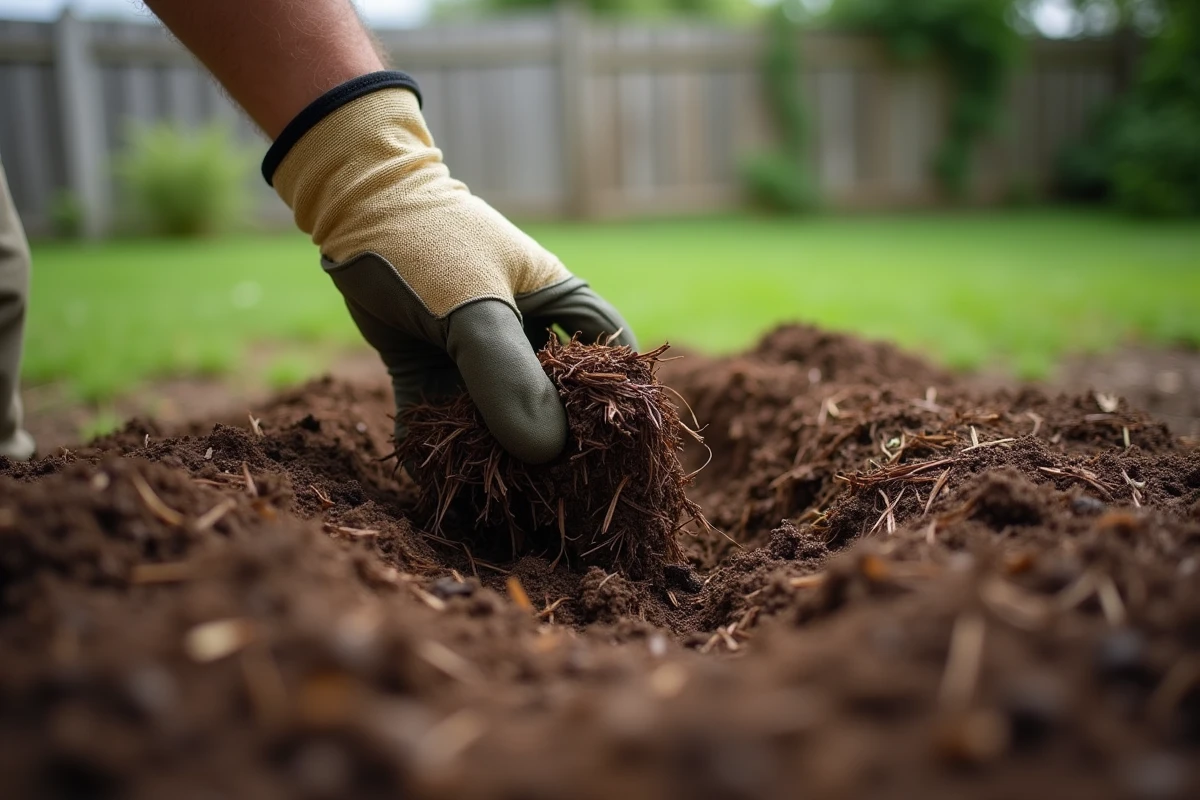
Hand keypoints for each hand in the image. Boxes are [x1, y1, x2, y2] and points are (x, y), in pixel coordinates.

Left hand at [266, 74, 635, 463]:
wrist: (354, 208)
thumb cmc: (433, 242)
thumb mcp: (476, 307)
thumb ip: (508, 377)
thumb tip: (544, 451)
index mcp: (563, 305)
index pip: (612, 362)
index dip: (619, 406)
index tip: (616, 453)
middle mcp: (528, 335)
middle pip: (557, 400)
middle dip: (555, 445)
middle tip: (553, 493)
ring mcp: (478, 354)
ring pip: (499, 416)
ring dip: (495, 453)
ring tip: (496, 496)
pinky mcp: (431, 370)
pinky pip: (442, 419)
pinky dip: (438, 447)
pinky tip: (436, 478)